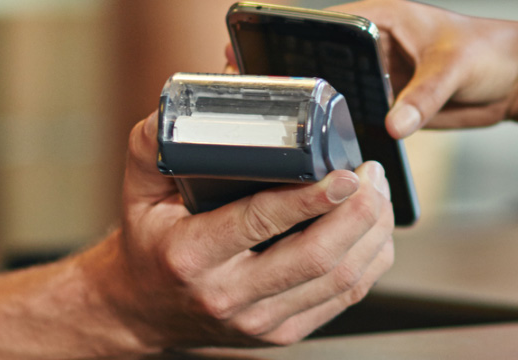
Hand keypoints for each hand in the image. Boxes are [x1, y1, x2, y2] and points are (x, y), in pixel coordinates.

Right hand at [80, 112, 395, 347]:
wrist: (143, 308)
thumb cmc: (149, 242)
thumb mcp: (139, 189)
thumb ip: (157, 143)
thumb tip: (187, 101)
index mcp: (191, 256)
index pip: (260, 223)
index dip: (310, 199)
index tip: (344, 174)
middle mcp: (227, 295)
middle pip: (316, 258)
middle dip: (359, 213)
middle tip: (371, 175)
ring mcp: (259, 320)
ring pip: (340, 280)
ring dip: (372, 234)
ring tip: (378, 194)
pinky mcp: (282, 332)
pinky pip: (344, 298)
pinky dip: (369, 261)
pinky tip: (373, 230)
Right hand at [225, 0, 517, 138]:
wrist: (517, 78)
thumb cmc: (489, 52)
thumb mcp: (454, 69)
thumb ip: (423, 98)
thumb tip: (393, 126)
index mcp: (377, 19)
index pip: (319, 24)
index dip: (282, 36)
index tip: (252, 48)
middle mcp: (370, 46)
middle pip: (315, 59)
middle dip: (286, 76)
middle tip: (252, 93)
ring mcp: (375, 77)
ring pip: (331, 91)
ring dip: (311, 107)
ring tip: (276, 125)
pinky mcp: (385, 104)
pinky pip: (353, 117)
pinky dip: (338, 129)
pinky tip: (317, 147)